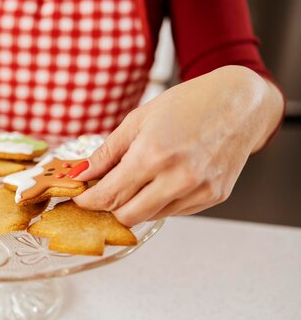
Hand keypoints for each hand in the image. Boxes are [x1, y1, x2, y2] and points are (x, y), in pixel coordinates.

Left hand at [69, 65, 283, 225]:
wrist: (239, 102)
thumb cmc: (188, 104)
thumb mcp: (138, 120)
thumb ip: (107, 152)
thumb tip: (80, 174)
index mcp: (154, 155)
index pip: (109, 195)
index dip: (88, 201)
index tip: (79, 198)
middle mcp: (178, 178)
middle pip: (127, 216)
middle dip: (108, 208)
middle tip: (101, 193)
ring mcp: (199, 191)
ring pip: (150, 216)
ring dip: (135, 204)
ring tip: (135, 179)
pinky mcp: (214, 197)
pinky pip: (174, 211)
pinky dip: (159, 202)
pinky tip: (162, 179)